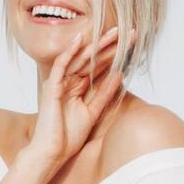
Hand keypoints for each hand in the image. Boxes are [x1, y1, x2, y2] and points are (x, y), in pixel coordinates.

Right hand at [27, 27, 136, 165]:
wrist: (52, 152)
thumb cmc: (68, 136)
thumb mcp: (93, 112)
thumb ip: (104, 94)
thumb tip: (119, 74)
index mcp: (78, 87)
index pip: (98, 66)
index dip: (114, 54)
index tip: (131, 43)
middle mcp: (69, 81)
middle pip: (91, 59)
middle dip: (109, 45)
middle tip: (127, 31)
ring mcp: (59, 82)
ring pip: (80, 58)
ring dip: (96, 45)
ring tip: (113, 33)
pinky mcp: (52, 87)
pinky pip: (61, 66)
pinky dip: (69, 52)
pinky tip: (80, 40)